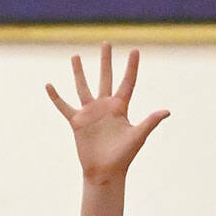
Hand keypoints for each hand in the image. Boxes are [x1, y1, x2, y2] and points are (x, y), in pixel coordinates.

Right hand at [46, 42, 169, 184]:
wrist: (105, 172)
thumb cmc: (124, 156)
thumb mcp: (138, 136)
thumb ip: (150, 122)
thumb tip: (167, 112)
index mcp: (120, 108)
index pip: (127, 83)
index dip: (131, 67)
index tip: (135, 50)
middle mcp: (105, 107)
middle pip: (105, 78)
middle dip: (106, 61)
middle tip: (106, 43)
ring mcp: (90, 113)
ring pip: (83, 87)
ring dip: (79, 72)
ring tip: (75, 56)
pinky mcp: (77, 122)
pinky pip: (64, 107)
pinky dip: (56, 97)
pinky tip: (48, 85)